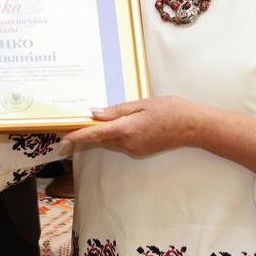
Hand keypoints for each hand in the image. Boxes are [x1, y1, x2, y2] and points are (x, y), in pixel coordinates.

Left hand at [62, 96, 202, 157]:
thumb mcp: (142, 104)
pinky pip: (122, 143)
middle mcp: (129, 143)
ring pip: (112, 141)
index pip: (96, 134)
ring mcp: (135, 150)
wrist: (192, 127)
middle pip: (102, 138)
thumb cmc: (170, 110)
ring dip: (105, 132)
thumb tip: (95, 113)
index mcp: (128, 129)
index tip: (64, 138)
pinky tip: (126, 123)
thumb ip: (117, 110)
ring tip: (104, 118)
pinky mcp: (141, 151)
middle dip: (91, 131)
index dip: (78, 136)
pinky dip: (118, 135)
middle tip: (78, 121)